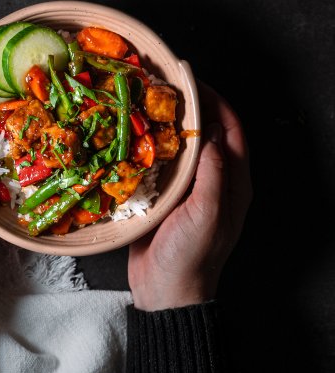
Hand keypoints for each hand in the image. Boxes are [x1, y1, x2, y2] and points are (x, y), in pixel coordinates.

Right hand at [128, 82, 251, 310]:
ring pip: (185, 146)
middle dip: (194, 109)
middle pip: (210, 134)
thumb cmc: (192, 254)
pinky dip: (155, 146)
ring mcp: (190, 187)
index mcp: (233, 184)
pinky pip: (164, 162)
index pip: (233, 133)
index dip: (218, 105)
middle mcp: (214, 181)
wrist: (165, 288)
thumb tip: (215, 133)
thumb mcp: (208, 213)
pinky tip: (138, 136)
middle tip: (170, 89)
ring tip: (152, 105)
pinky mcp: (167, 195)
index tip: (197, 84)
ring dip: (172, 125)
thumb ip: (215, 173)